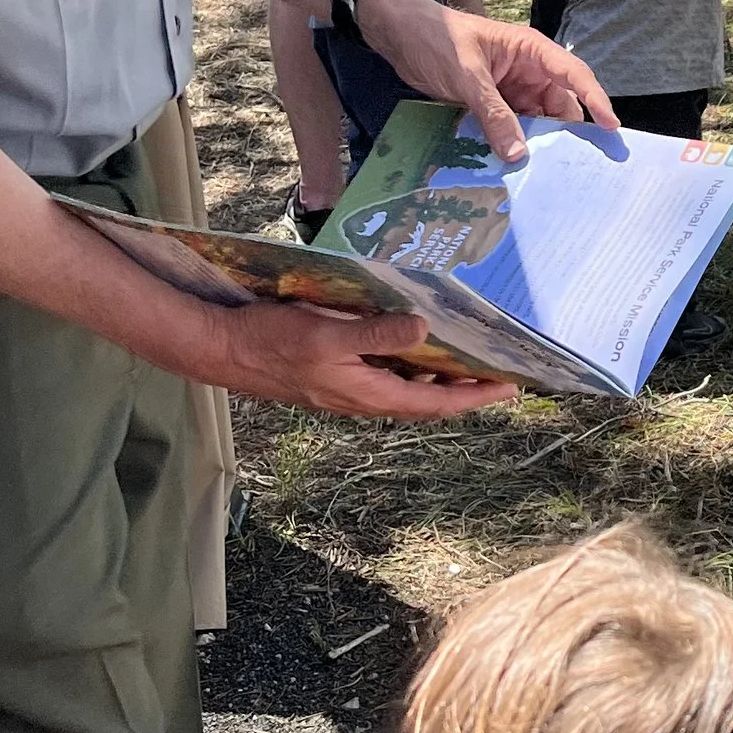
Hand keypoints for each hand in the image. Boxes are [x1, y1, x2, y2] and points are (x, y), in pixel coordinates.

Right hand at [206, 300, 516, 419]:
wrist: (222, 349)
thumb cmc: (272, 341)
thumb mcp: (328, 335)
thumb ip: (376, 334)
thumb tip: (423, 330)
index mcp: (367, 394)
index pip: (434, 402)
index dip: (473, 396)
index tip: (509, 388)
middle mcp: (363, 398)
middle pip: (426, 399)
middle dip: (464, 388)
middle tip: (499, 373)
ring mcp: (348, 388)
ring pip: (406, 388)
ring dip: (438, 377)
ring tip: (469, 359)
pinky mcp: (335, 375)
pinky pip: (384, 376)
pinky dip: (409, 365)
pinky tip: (415, 346)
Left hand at [357, 0, 617, 158]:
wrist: (398, 34)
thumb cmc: (435, 38)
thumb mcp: (467, 76)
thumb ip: (493, 114)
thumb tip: (519, 154)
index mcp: (531, 51)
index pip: (573, 75)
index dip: (595, 100)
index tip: (611, 128)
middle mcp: (528, 71)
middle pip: (559, 106)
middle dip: (565, 134)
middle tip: (572, 168)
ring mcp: (511, 90)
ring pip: (536, 123)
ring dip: (536, 144)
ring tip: (542, 174)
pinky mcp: (493, 105)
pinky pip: (512, 129)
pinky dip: (514, 145)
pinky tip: (513, 167)